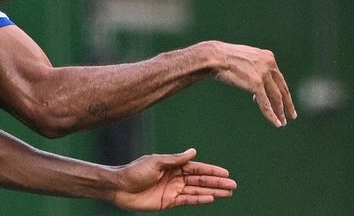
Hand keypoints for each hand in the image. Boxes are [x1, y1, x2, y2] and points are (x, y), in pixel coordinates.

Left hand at [110, 149, 236, 210]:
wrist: (119, 187)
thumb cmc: (135, 171)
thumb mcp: (156, 162)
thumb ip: (175, 159)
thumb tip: (193, 151)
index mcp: (172, 165)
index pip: (196, 168)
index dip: (211, 171)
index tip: (225, 172)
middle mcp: (175, 177)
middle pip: (200, 180)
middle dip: (216, 182)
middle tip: (233, 185)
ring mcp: (172, 190)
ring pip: (197, 191)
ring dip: (212, 191)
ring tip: (228, 192)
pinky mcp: (168, 201)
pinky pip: (188, 201)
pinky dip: (200, 200)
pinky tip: (212, 199)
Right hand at [207, 41, 296, 126]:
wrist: (215, 56)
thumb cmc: (226, 57)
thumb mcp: (247, 58)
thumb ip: (257, 68)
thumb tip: (259, 84)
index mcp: (268, 57)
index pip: (279, 78)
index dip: (282, 92)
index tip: (285, 102)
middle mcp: (269, 64)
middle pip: (282, 88)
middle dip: (287, 104)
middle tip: (292, 115)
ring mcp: (263, 74)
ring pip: (276, 97)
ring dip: (280, 111)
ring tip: (282, 122)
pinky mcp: (256, 84)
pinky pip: (265, 103)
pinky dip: (271, 114)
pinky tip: (276, 123)